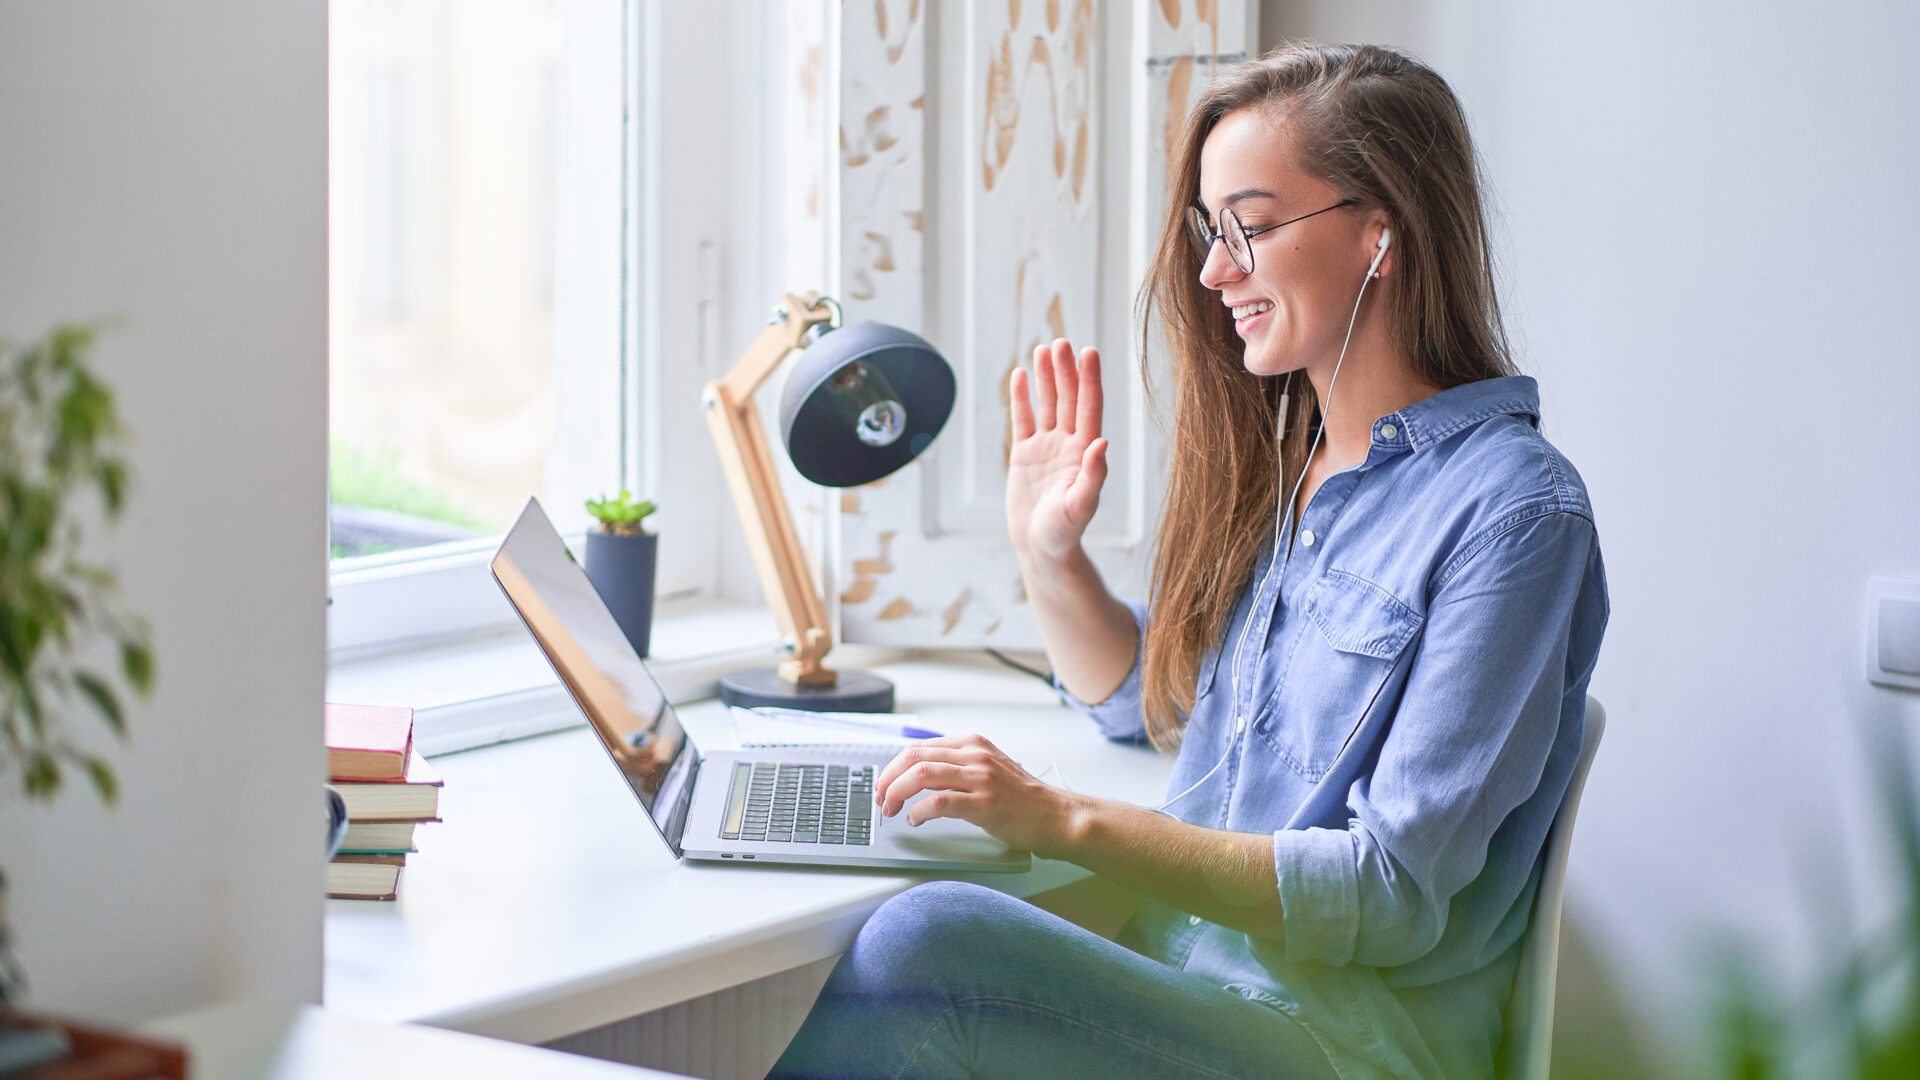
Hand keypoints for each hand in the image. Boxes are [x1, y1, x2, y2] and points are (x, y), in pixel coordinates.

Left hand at [872, 734, 1079, 855]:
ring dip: (897, 793)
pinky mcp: (984, 803)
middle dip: (888, 779)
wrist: (1055, 815)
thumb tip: (916, 774)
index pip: (919, 747)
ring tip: (891, 809)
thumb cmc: (1021, 798)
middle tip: (880, 797)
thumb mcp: (988, 767)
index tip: (883, 783)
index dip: (893, 766)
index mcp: (973, 743)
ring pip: (921, 775)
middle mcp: (975, 755)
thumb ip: (958, 765)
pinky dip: (919, 812)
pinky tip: (916, 820)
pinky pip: (939, 802)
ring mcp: (980, 778)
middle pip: (914, 758)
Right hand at [1006, 338, 1107, 560]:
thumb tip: (1102, 441)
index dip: (1090, 380)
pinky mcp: (1024, 454)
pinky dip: (1021, 398)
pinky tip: (1019, 375)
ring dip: (1046, 377)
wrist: (1041, 548)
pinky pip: (1023, 419)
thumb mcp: (1081, 505)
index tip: (1088, 352)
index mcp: (1086, 453)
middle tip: (1061, 342)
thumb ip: (1093, 475)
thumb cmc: (1065, 531)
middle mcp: (1068, 444)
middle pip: (1069, 399)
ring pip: (1048, 404)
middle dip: (1066, 371)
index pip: (1090, 408)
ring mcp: (1046, 447)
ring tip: (1043, 349)